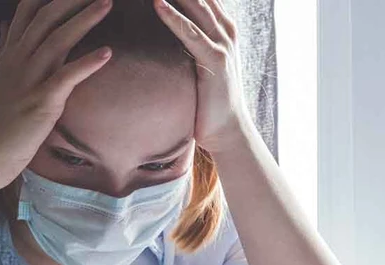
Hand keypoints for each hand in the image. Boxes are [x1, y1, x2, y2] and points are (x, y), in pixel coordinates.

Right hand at [0, 0, 113, 188]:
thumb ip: (4, 52)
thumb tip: (5, 26)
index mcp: (9, 56)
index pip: (27, 13)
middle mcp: (17, 62)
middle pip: (46, 19)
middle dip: (71, 0)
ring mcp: (28, 81)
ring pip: (57, 40)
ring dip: (84, 20)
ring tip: (107, 4)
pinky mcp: (40, 102)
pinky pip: (66, 77)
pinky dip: (87, 63)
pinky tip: (107, 53)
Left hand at [154, 0, 255, 153]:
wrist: (228, 131)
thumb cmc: (208, 99)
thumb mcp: (199, 61)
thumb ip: (189, 39)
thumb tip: (169, 26)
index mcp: (220, 26)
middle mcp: (225, 29)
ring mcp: (222, 43)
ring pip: (194, 4)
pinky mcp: (215, 61)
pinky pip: (190, 33)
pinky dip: (173, 16)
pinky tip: (156, 3)